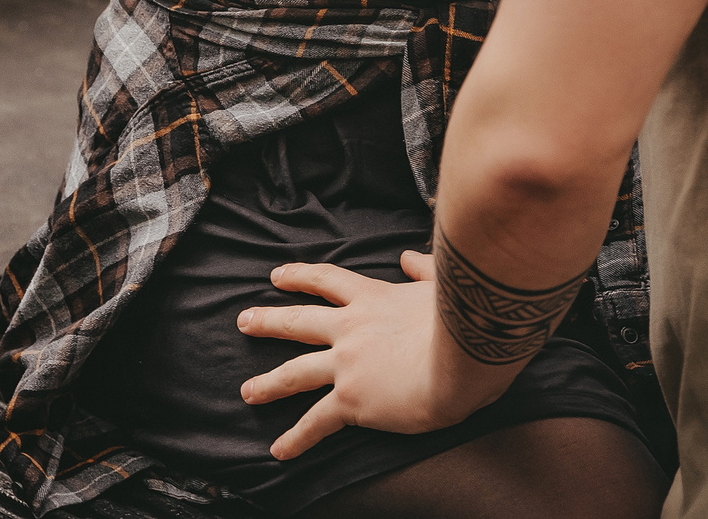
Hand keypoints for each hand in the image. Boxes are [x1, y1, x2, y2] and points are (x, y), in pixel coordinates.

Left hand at [236, 252, 510, 457]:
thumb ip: (422, 268)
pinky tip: (279, 449)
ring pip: (295, 372)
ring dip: (268, 383)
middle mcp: (350, 328)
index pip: (327, 281)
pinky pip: (316, 421)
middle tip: (243, 321)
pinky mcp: (351, 399)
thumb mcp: (441, 283)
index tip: (277, 276)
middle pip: (298, 321)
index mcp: (372, 299)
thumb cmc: (463, 318)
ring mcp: (346, 364)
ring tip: (247, 391)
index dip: (300, 276)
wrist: (464, 355)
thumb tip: (407, 256)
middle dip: (268, 321)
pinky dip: (296, 438)